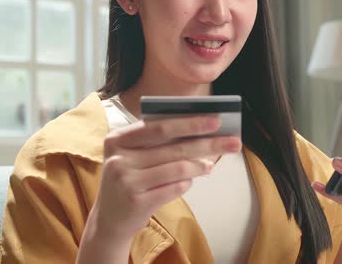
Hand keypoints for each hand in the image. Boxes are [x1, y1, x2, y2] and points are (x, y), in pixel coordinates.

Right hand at [89, 115, 241, 240]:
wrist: (109, 221)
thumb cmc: (130, 180)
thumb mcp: (135, 157)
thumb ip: (160, 143)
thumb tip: (203, 132)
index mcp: (118, 139)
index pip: (160, 126)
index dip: (190, 123)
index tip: (216, 120)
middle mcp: (119, 159)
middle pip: (174, 147)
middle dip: (208, 143)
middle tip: (233, 142)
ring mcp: (126, 181)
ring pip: (178, 168)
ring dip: (201, 166)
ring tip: (210, 165)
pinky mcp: (136, 202)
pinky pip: (175, 187)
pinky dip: (187, 183)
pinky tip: (191, 180)